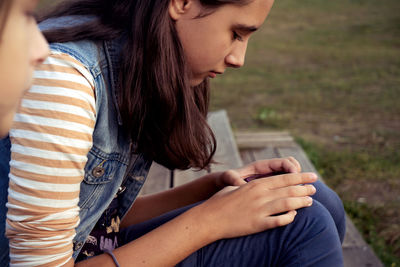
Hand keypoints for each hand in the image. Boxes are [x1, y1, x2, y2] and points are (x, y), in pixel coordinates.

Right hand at [198, 172, 316, 239]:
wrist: (209, 218)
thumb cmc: (220, 201)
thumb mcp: (235, 187)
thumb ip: (250, 186)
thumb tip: (262, 187)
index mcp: (256, 184)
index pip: (283, 178)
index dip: (300, 177)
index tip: (311, 176)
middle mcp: (260, 195)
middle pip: (289, 190)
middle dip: (305, 188)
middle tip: (315, 188)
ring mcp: (260, 210)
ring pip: (288, 204)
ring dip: (302, 202)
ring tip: (310, 201)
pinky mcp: (258, 224)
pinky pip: (279, 221)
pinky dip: (289, 218)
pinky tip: (295, 216)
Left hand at [215, 157, 300, 188]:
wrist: (224, 184)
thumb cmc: (226, 180)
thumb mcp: (228, 178)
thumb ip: (233, 179)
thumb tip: (240, 185)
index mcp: (261, 166)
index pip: (283, 162)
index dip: (292, 168)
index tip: (295, 177)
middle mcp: (269, 171)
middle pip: (293, 167)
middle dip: (301, 176)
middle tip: (308, 186)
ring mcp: (272, 179)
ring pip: (292, 177)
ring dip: (299, 183)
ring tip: (304, 193)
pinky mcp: (272, 188)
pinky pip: (288, 186)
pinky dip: (293, 190)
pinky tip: (296, 200)